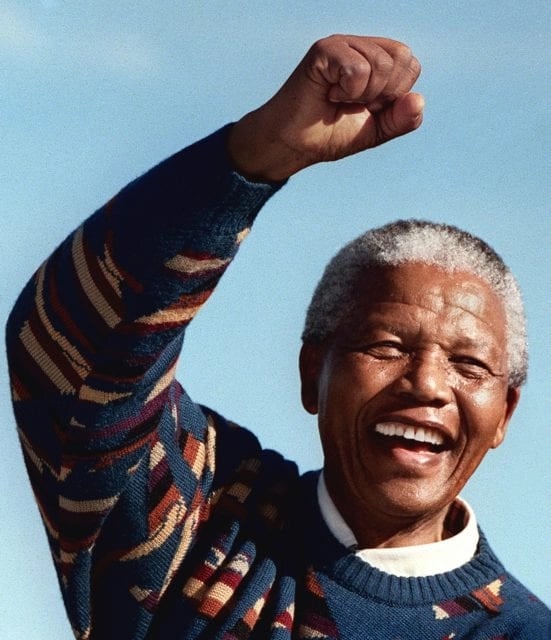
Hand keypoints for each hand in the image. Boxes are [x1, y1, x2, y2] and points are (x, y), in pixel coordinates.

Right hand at [228, 35, 423, 180]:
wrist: (294, 145)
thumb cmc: (328, 134)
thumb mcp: (374, 131)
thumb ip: (400, 120)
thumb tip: (419, 100)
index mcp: (376, 60)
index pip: (410, 65)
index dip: (394, 95)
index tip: (367, 107)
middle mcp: (361, 46)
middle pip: (402, 59)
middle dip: (383, 94)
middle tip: (352, 103)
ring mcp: (342, 44)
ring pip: (381, 65)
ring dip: (362, 95)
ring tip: (338, 99)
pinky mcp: (325, 49)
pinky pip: (357, 69)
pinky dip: (347, 91)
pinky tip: (328, 93)